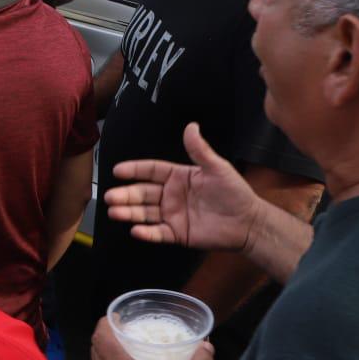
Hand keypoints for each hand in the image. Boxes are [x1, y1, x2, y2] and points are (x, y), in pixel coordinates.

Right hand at [104, 122, 261, 253]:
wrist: (248, 223)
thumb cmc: (235, 193)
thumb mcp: (217, 168)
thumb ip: (200, 150)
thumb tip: (191, 126)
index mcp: (178, 177)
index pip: (151, 171)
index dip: (134, 170)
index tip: (118, 170)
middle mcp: (171, 195)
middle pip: (143, 193)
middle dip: (125, 194)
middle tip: (110, 196)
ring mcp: (172, 215)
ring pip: (145, 213)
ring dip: (129, 212)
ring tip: (114, 211)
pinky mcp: (177, 233)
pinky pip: (158, 233)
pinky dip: (146, 233)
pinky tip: (136, 230)